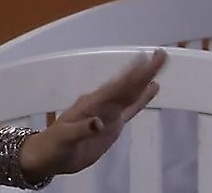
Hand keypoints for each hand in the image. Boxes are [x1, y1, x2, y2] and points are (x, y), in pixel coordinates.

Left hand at [22, 48, 167, 179]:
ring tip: (158, 65)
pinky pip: (131, 109)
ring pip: (131, 94)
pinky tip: (152, 89)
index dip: (132, 75)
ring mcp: (108, 113)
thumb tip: (98, 123)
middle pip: (127, 86)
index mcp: (91, 104)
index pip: (116, 87)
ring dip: (144, 80)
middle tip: (160, 55)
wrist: (50, 156)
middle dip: (144, 71)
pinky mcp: (113, 125)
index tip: (145, 59)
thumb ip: (81, 130)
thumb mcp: (64, 138)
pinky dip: (142, 98)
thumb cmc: (54, 145)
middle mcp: (102, 104)